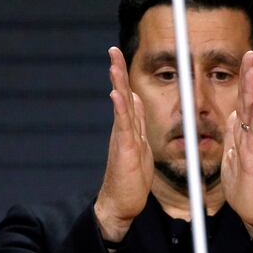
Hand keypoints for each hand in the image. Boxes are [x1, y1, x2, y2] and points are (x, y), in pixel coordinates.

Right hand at [94, 47, 153, 242]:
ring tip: (113, 63)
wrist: (120, 203)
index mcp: (129, 128)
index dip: (124, 76)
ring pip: (121, 105)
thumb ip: (136, 124)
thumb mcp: (139, 146)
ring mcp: (123, 138)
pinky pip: (123, 125)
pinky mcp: (125, 149)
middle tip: (113, 49)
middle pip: (121, 93)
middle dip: (118, 71)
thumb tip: (134, 101)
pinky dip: (120, 108)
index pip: (127, 95)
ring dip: (118, 82)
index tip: (119, 56)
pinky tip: (116, 93)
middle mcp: (123, 129)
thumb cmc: (131, 178)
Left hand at [220, 51, 252, 241]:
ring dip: (252, 87)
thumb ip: (233, 138)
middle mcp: (251, 136)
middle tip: (249, 52)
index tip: (244, 62)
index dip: (242, 83)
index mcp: (243, 136)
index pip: (242, 103)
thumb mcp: (232, 159)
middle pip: (248, 100)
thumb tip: (232, 117)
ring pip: (252, 110)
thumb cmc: (246, 190)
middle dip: (248, 76)